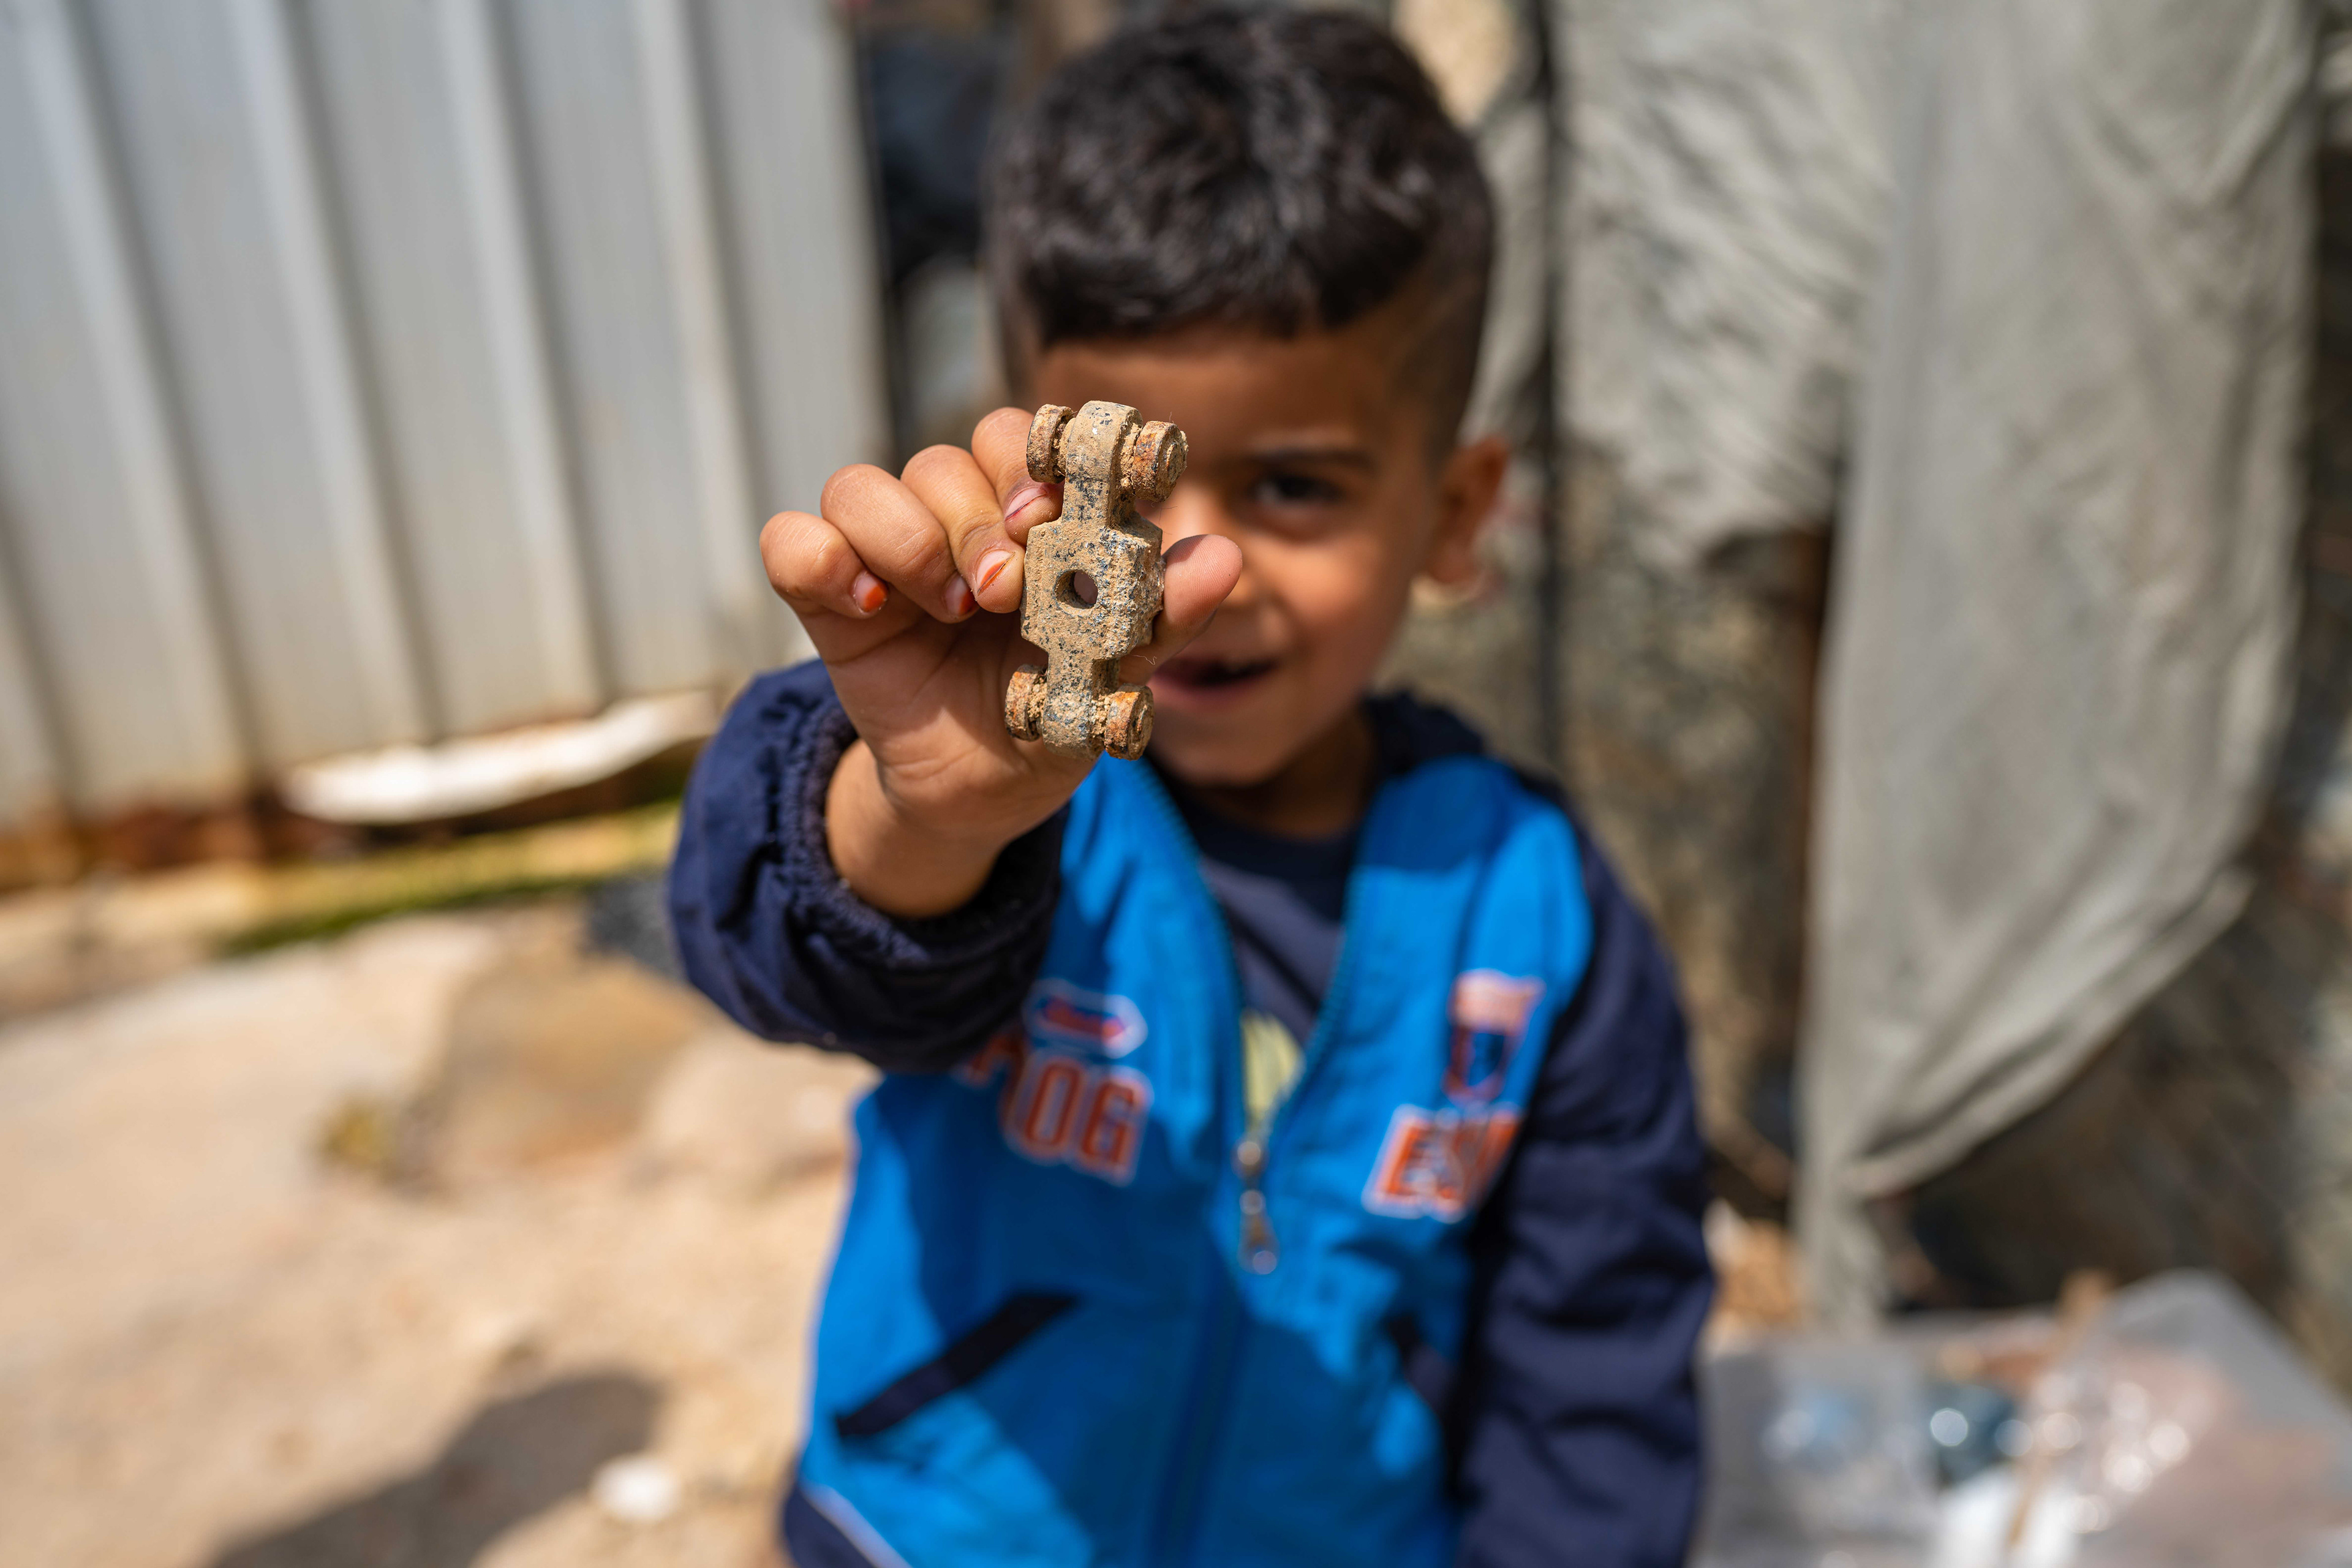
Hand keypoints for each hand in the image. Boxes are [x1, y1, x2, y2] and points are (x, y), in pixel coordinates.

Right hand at [761, 407, 1241, 916]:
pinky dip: (824, 563)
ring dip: (908, 538)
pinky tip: (872, 611)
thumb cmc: (1050, 717)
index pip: (1034, 439)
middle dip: (980, 514)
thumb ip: (1161, 619)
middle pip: (952, 455)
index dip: (1047, 453)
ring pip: (865, 483)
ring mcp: (887, 550)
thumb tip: (1223, 558)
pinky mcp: (829, 592)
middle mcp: (959, 517)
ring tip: (949, 607)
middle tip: (1004, 588)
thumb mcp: (1110, 681)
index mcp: (1035, 519)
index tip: (1061, 505)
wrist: (980, 795)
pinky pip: (794, 541)